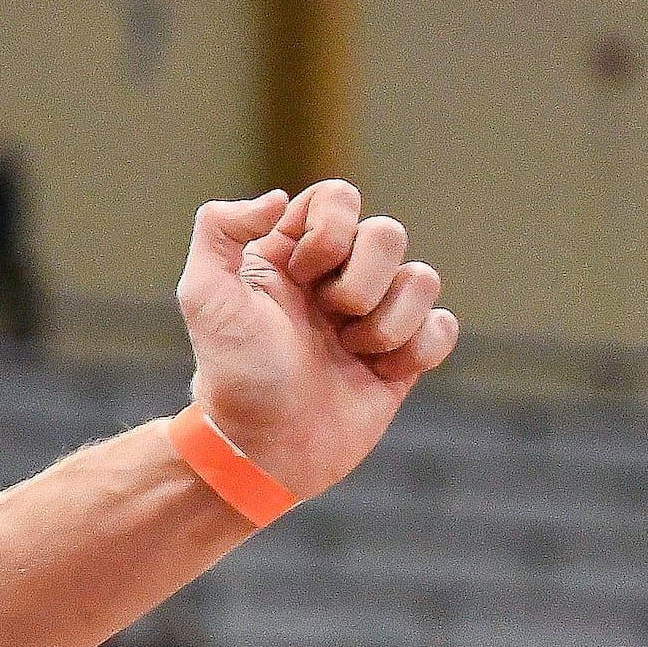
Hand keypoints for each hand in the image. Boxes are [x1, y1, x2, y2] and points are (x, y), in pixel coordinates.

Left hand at [177, 181, 456, 499]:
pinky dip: (419, 348)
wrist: (263, 449)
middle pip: (388, 234)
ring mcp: (371, 317)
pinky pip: (443, 326)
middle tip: (328, 320)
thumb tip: (278, 197)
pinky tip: (381, 371)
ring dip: (387, 323)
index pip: (337, 198)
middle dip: (362, 282)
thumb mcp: (205, 296)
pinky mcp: (401, 357)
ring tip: (348, 353)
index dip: (331, 231)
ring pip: (423, 279)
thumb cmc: (233, 374)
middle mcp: (334, 279)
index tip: (302, 273)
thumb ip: (219, 230)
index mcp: (290, 255)